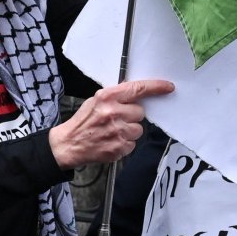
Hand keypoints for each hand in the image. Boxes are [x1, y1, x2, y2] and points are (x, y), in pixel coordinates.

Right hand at [48, 79, 173, 169]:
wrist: (68, 144)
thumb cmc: (83, 122)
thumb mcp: (96, 101)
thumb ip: (116, 97)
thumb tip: (137, 95)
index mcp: (108, 97)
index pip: (138, 89)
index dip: (156, 87)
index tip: (168, 87)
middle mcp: (114, 112)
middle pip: (140, 112)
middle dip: (132, 117)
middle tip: (117, 120)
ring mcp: (116, 131)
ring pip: (138, 130)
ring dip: (129, 132)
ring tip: (113, 133)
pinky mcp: (118, 148)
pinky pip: (132, 144)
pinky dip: (124, 145)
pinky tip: (111, 142)